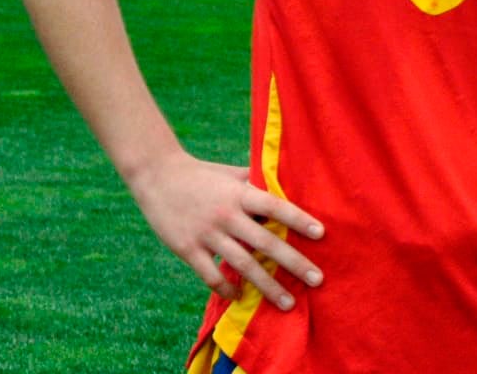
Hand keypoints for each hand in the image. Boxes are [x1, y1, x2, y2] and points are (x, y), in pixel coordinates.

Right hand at [127, 149, 325, 308]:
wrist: (156, 175)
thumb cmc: (199, 174)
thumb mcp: (229, 173)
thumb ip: (255, 182)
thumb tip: (284, 184)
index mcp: (239, 194)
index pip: (275, 206)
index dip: (298, 219)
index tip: (321, 234)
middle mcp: (226, 215)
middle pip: (265, 243)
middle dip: (293, 262)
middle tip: (317, 279)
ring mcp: (207, 234)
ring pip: (243, 265)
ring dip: (267, 286)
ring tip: (288, 303)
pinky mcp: (188, 249)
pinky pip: (212, 276)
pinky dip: (227, 289)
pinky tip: (240, 297)